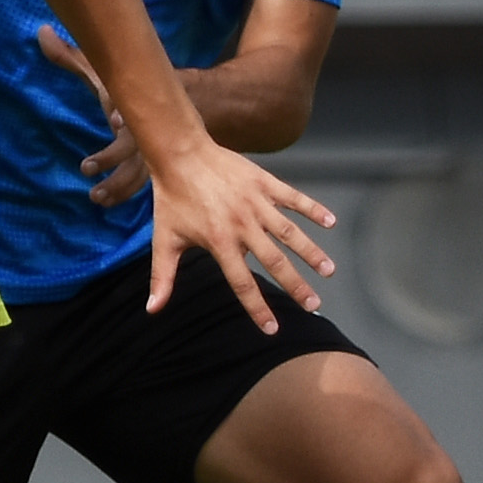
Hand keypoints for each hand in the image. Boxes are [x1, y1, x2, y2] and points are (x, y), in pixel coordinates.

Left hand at [35, 26, 147, 204]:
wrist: (193, 100)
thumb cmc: (135, 87)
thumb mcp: (106, 72)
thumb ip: (73, 57)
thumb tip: (42, 33)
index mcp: (136, 99)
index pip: (131, 102)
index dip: (123, 108)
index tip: (116, 119)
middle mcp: (147, 125)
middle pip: (135, 143)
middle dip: (115, 156)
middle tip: (88, 167)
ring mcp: (155, 148)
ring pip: (140, 170)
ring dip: (118, 185)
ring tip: (96, 196)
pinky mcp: (158, 165)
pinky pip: (144, 182)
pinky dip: (125, 193)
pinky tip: (107, 203)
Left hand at [143, 137, 334, 333]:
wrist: (180, 153)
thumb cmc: (172, 198)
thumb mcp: (165, 240)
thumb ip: (162, 277)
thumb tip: (152, 309)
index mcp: (220, 242)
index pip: (243, 283)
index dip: (257, 308)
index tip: (272, 329)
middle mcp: (243, 226)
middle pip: (275, 262)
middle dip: (296, 286)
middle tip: (314, 305)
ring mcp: (256, 204)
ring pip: (289, 232)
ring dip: (311, 252)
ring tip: (329, 270)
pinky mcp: (264, 183)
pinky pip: (293, 198)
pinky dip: (312, 209)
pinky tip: (330, 222)